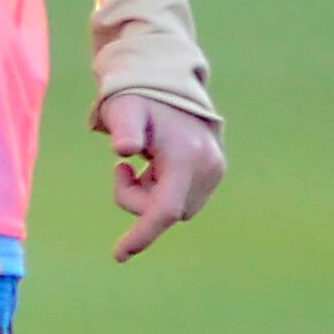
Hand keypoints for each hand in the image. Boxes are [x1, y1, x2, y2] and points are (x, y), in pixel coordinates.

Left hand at [102, 93, 224, 263]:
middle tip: (121, 168)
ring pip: (176, 208)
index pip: (165, 210)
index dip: (142, 234)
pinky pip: (183, 197)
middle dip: (139, 199)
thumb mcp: (124, 108)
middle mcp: (207, 167)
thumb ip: (123, 128)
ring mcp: (215, 169)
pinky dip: (163, 189)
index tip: (119, 255)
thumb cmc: (138, 95)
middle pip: (166, 211)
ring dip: (151, 194)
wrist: (166, 78)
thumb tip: (123, 149)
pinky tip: (155, 164)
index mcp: (186, 156)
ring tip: (141, 162)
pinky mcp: (214, 170)